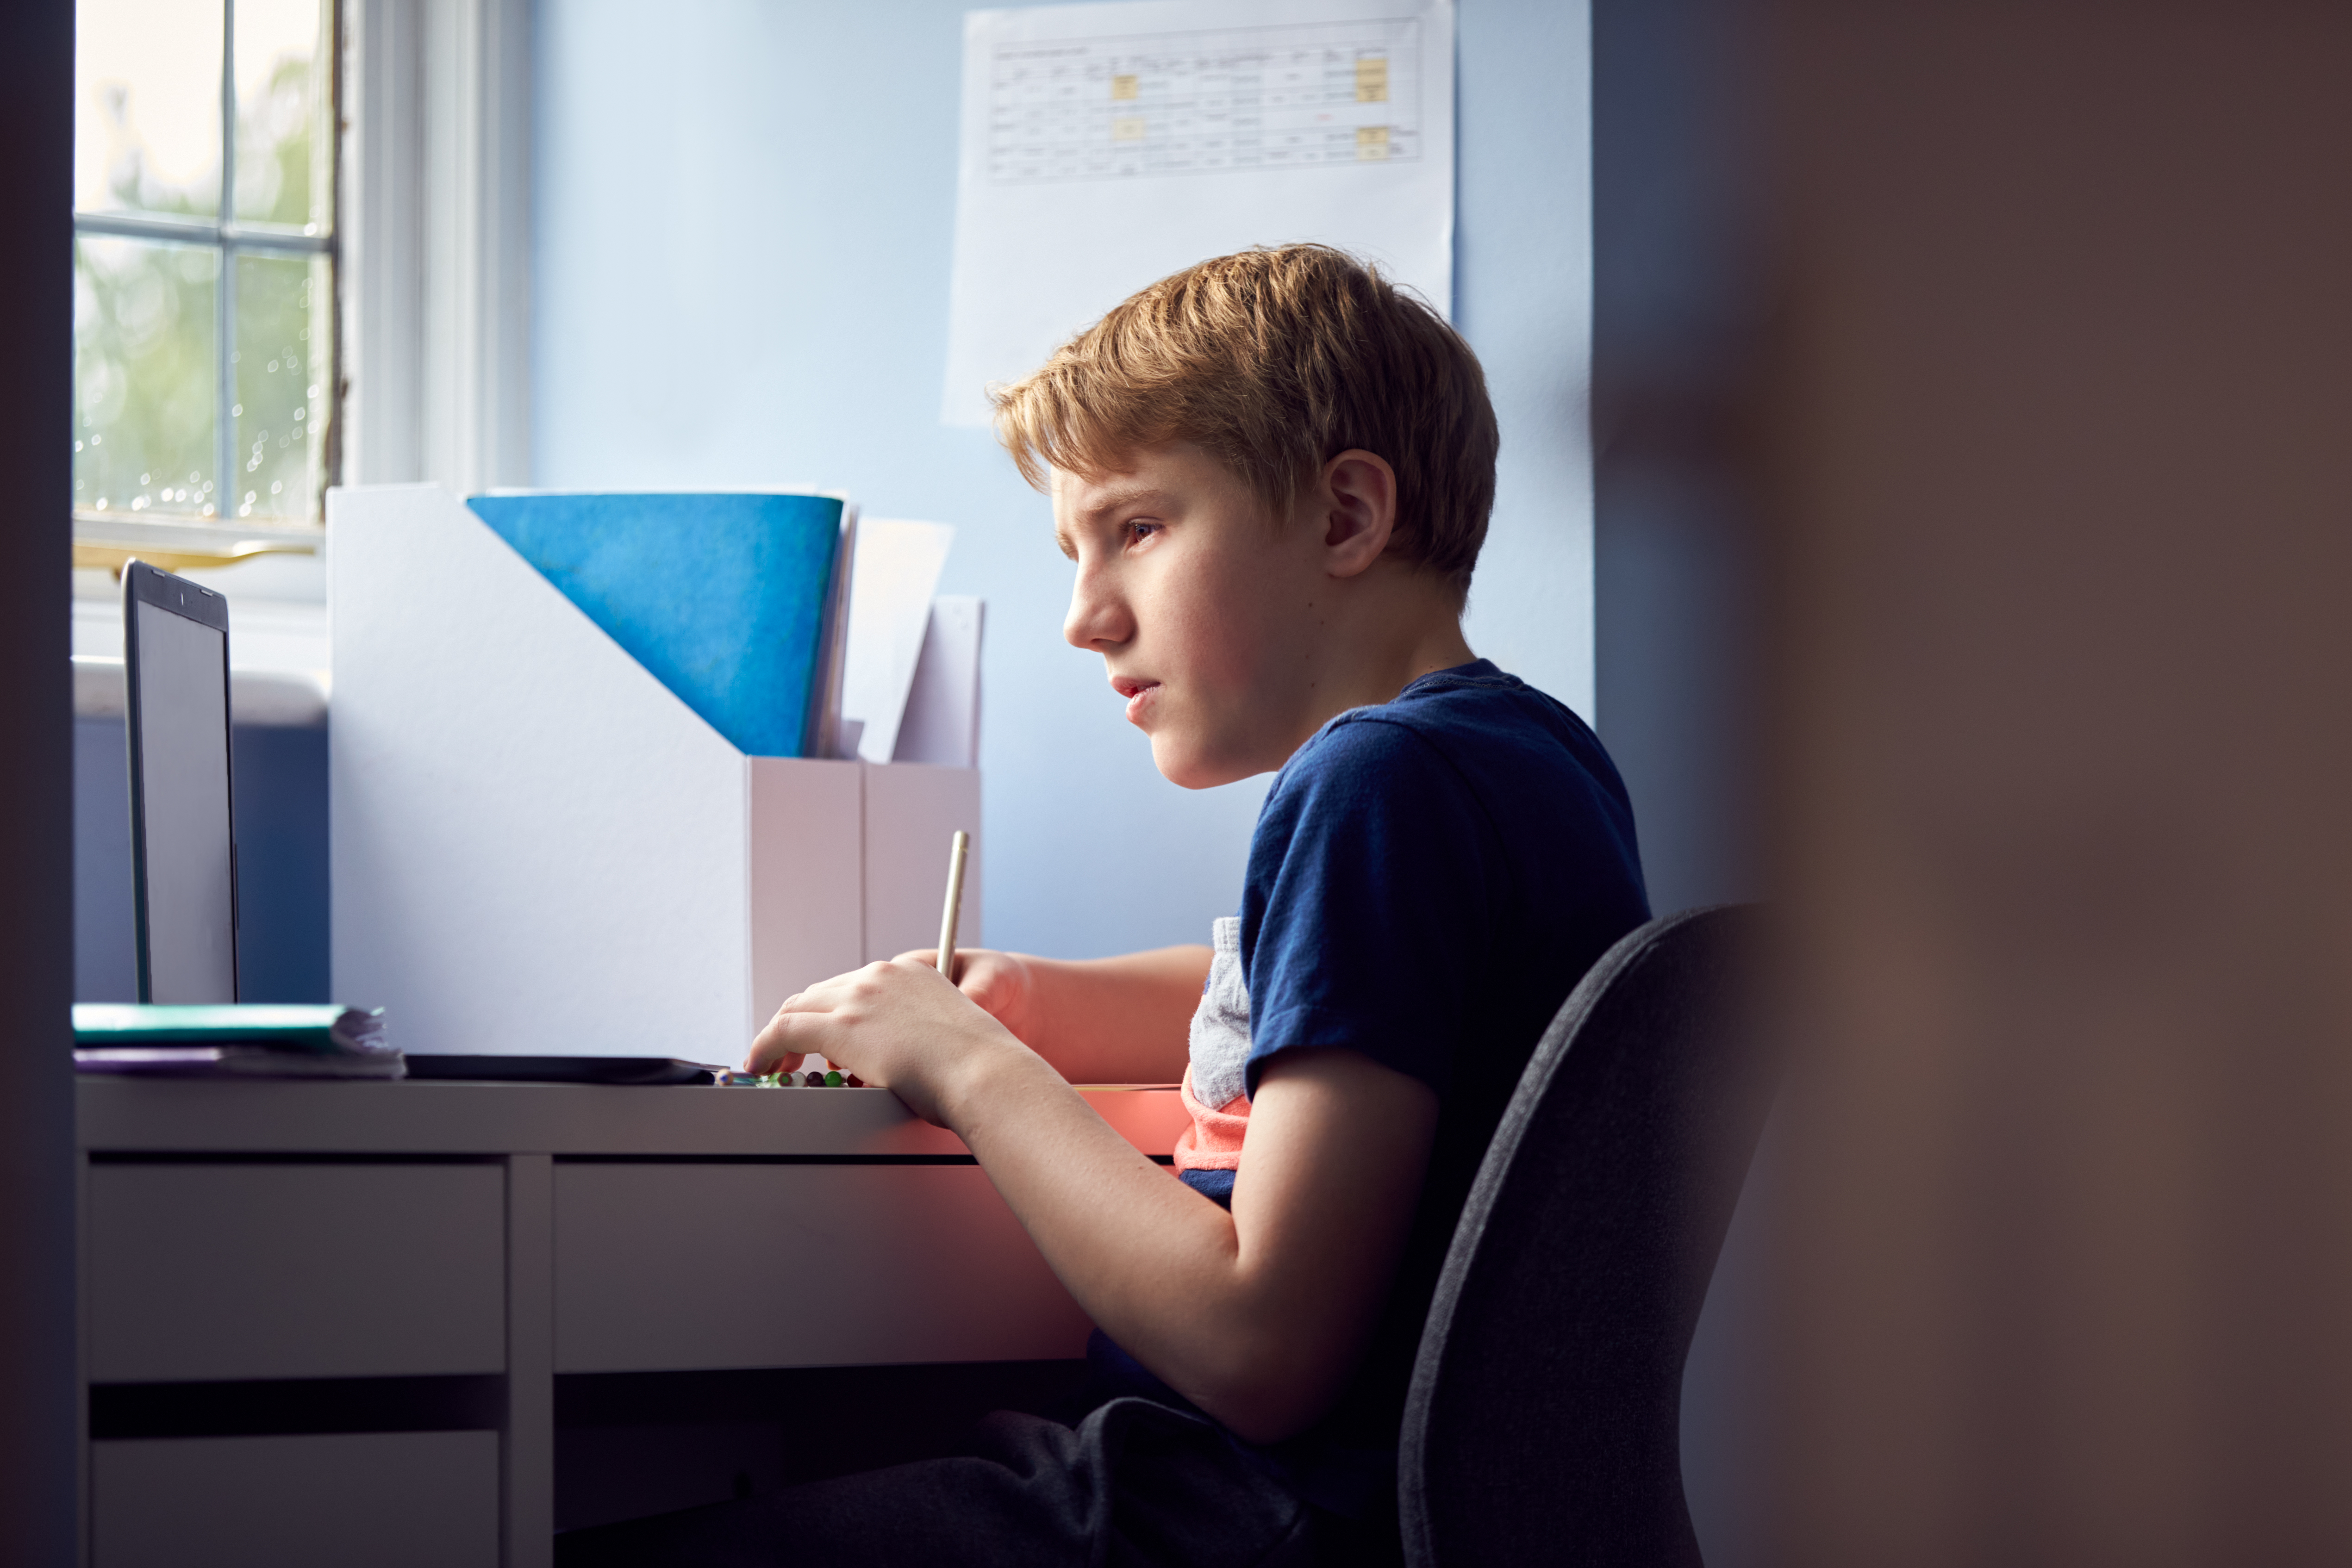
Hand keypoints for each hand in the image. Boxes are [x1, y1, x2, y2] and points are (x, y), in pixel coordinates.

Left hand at [746, 958, 1029, 1125]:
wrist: (986, 1072)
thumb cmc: (977, 1069)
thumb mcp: (948, 1039)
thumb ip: (919, 1038)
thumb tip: (901, 1066)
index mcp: (910, 974)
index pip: (852, 987)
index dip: (829, 1012)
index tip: (820, 1037)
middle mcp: (881, 976)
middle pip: (819, 993)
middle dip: (799, 1023)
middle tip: (789, 1055)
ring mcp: (859, 998)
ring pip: (797, 1008)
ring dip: (779, 1037)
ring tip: (772, 1064)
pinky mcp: (841, 1025)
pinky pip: (784, 1030)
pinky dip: (764, 1047)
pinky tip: (760, 1066)